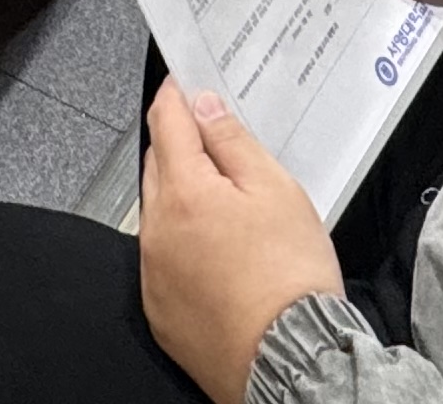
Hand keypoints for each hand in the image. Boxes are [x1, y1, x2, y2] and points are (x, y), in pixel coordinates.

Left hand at [139, 87, 339, 400]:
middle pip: (158, 164)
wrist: (289, 358)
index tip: (187, 84)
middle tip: (219, 142)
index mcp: (183, 192)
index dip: (178, 95)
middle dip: (182, 145)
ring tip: (231, 208)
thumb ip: (233, 141)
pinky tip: (220, 252)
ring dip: (183, 197)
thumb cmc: (289, 279)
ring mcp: (153, 272)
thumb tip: (205, 107)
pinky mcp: (160, 308)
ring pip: (159, 212)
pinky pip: (162, 258)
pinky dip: (183, 244)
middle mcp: (156, 231)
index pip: (166, 120)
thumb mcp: (276, 189)